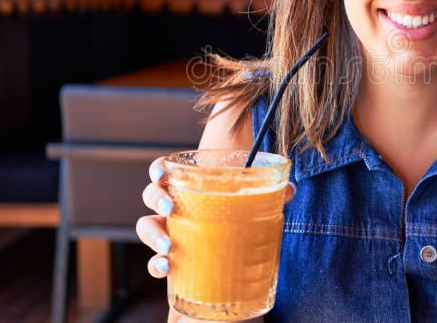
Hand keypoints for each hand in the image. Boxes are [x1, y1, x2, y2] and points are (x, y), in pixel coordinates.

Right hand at [135, 156, 296, 278]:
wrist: (233, 261)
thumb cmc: (236, 220)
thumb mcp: (252, 205)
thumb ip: (269, 194)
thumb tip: (289, 189)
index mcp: (190, 187)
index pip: (166, 171)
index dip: (158, 169)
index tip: (162, 174)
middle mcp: (174, 208)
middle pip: (152, 195)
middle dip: (156, 199)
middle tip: (169, 208)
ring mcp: (169, 233)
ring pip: (146, 227)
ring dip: (153, 235)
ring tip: (168, 245)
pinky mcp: (172, 259)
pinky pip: (155, 261)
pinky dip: (156, 265)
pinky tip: (166, 267)